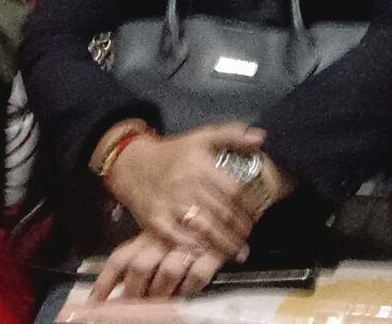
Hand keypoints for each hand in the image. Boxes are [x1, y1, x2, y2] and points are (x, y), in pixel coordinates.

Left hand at [92, 230, 227, 301]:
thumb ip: (139, 257)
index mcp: (147, 236)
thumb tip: (115, 286)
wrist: (226, 206)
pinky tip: (188, 294)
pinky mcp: (213, 252)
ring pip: (167, 273)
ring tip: (161, 304)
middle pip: (140, 268)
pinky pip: (198, 275)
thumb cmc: (188, 226)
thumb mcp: (158, 238)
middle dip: (135, 293)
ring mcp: (188, 245)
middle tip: (132, 308)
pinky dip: (191, 288)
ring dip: (162, 293)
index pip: (120, 260)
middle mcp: (164, 240)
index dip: (105, 282)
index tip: (96, 301)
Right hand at [102, 121, 264, 257]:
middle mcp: (184, 184)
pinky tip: (209, 255)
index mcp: (198, 164)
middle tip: (248, 237)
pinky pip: (183, 241)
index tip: (256, 216)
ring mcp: (169, 205)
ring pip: (206, 231)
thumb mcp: (201, 138)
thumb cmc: (172, 154)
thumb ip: (231, 135)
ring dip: (225, 245)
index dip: (249, 208)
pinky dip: (199, 250)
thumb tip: (260, 138)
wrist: (132, 165)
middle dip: (240, 231)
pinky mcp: (156, 222)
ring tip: (237, 252)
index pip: (234, 191)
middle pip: (222, 214)